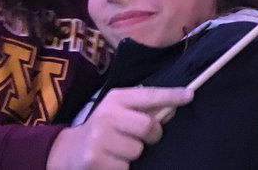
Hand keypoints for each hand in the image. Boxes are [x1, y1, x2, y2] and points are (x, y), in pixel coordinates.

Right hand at [45, 87, 192, 169]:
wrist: (67, 151)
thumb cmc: (103, 129)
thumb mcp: (118, 111)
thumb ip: (143, 109)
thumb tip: (173, 109)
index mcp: (116, 99)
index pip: (149, 95)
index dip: (171, 96)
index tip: (189, 96)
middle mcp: (106, 115)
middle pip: (148, 126)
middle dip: (152, 135)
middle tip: (143, 138)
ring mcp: (99, 139)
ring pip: (137, 150)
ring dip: (133, 155)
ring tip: (118, 151)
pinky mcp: (94, 161)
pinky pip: (124, 168)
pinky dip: (122, 168)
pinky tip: (111, 162)